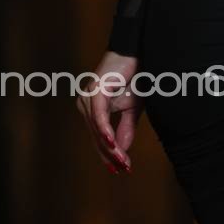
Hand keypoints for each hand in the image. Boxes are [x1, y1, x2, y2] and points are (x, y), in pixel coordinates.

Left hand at [77, 51, 140, 172]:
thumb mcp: (132, 109)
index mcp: (92, 110)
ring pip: (97, 129)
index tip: (120, 170)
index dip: (108, 155)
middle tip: (124, 168)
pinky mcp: (95, 90)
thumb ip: (125, 129)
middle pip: (96, 137)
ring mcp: (88, 97)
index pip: (98, 138)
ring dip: (110, 147)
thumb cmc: (134, 78)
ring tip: (122, 161)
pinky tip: (111, 142)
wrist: (137, 53)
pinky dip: (105, 129)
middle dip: (110, 155)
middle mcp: (86, 104)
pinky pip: (99, 115)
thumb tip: (122, 150)